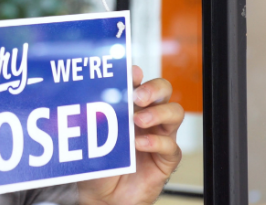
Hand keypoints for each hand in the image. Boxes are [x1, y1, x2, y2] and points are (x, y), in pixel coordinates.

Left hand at [77, 65, 183, 204]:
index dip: (137, 75)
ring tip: (139, 120)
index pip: (140, 81)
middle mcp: (148, 116)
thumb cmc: (98, 164)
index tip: (129, 74)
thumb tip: (90, 95)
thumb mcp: (91, 137)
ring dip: (158, 112)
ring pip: (175, 112)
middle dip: (154, 88)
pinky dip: (156, 142)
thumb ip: (94, 116)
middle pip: (164, 90)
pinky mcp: (165, 159)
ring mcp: (159, 135)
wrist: (103, 197)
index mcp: (130, 106)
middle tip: (138, 96)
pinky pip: (171, 146)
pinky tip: (140, 144)